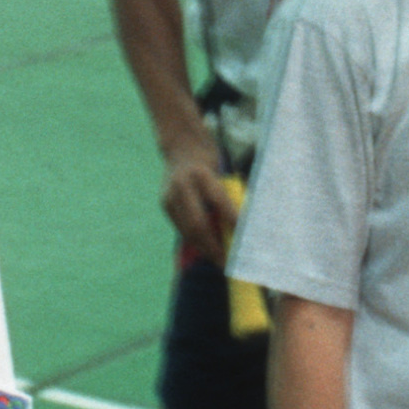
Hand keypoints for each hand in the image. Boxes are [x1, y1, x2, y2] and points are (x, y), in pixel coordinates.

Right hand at [160, 134, 233, 254]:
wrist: (181, 146)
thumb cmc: (210, 160)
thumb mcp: (222, 172)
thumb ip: (229, 196)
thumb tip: (244, 224)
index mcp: (201, 173)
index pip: (218, 201)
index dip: (231, 221)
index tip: (244, 240)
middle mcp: (182, 185)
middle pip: (197, 223)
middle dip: (213, 246)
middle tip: (227, 262)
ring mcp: (170, 195)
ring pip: (187, 230)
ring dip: (204, 248)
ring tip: (219, 261)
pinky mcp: (164, 204)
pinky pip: (181, 228)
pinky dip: (194, 241)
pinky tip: (206, 249)